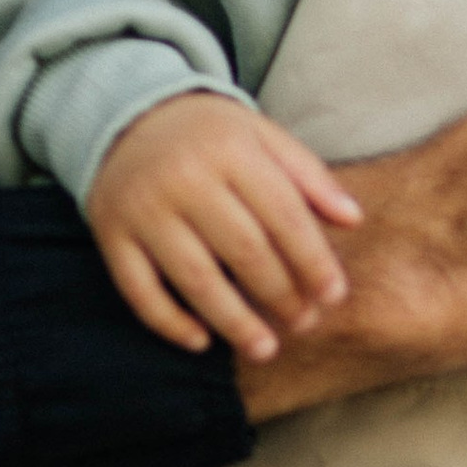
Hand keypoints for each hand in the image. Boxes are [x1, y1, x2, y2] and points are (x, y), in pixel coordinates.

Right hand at [87, 93, 360, 363]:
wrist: (128, 116)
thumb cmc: (213, 137)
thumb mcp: (263, 137)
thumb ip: (310, 176)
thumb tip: (354, 219)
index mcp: (230, 150)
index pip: (283, 215)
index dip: (313, 260)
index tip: (334, 296)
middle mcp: (183, 178)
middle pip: (244, 250)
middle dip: (280, 295)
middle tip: (304, 323)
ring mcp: (143, 208)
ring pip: (195, 278)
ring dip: (234, 321)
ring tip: (265, 349)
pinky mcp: (112, 233)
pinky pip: (139, 289)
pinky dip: (169, 322)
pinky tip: (202, 342)